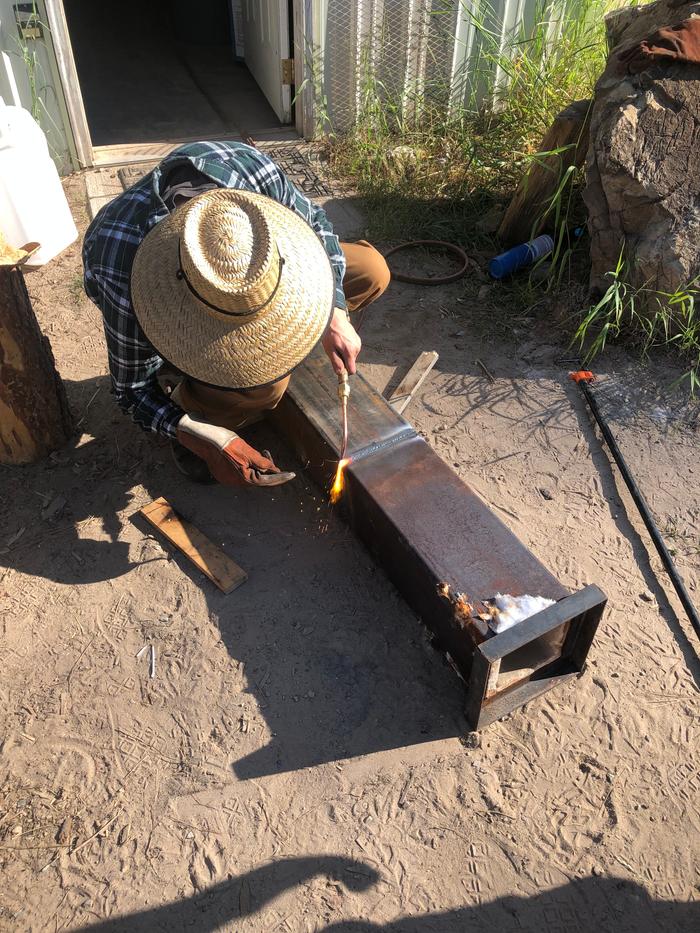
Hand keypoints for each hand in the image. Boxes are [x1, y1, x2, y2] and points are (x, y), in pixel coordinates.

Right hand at [177, 414, 295, 487]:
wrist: (204, 439)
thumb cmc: (227, 443)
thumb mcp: (248, 451)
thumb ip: (263, 462)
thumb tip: (275, 470)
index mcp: (244, 479)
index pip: (267, 481)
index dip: (281, 477)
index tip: (292, 475)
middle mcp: (236, 483)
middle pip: (258, 478)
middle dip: (266, 467)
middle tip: (267, 452)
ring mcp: (228, 480)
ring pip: (249, 475)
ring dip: (256, 466)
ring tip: (258, 452)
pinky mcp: (223, 475)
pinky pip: (240, 473)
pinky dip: (246, 466)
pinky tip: (245, 455)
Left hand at [322, 307, 361, 374]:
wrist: (334, 317)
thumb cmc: (329, 333)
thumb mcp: (329, 349)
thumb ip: (336, 362)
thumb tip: (340, 373)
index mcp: (350, 351)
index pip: (352, 370)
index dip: (345, 371)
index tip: (339, 369)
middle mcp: (357, 348)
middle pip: (350, 362)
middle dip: (343, 360)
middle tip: (334, 350)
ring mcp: (358, 343)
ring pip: (351, 356)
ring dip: (344, 353)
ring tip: (337, 343)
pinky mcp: (357, 339)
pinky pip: (352, 349)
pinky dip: (347, 347)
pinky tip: (341, 340)